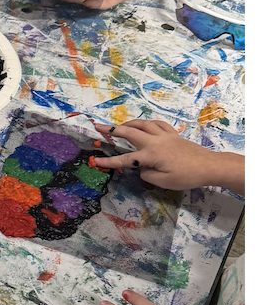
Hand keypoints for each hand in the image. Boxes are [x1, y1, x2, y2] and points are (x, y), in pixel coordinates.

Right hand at [92, 119, 236, 190]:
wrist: (209, 166)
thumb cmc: (186, 176)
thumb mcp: (164, 181)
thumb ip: (147, 174)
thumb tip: (142, 167)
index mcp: (151, 155)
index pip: (125, 159)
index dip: (109, 161)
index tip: (95, 161)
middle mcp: (155, 141)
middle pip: (129, 132)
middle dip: (112, 129)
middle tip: (97, 126)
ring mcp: (165, 135)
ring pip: (143, 123)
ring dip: (128, 123)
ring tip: (119, 126)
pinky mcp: (173, 134)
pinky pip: (157, 123)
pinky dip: (147, 123)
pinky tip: (144, 125)